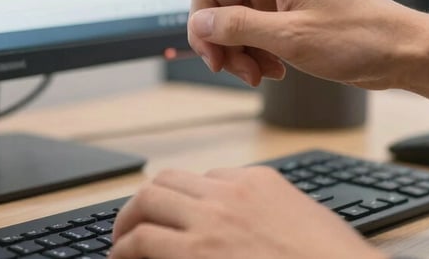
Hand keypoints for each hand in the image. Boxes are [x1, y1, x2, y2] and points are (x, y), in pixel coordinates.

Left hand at [110, 166, 386, 258]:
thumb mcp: (308, 220)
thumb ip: (275, 212)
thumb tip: (259, 225)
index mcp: (260, 182)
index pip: (210, 178)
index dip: (192, 199)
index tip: (184, 216)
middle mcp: (230, 193)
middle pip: (170, 181)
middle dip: (149, 199)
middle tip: (138, 220)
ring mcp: (210, 220)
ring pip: (149, 200)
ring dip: (129, 217)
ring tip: (122, 237)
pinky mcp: (194, 254)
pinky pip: (143, 240)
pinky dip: (124, 247)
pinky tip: (120, 256)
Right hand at [122, 0, 425, 89]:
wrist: (402, 52)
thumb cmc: (360, 36)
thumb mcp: (291, 37)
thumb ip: (237, 28)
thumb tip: (199, 25)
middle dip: (213, 36)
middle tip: (228, 68)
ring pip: (228, 19)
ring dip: (234, 51)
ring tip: (259, 75)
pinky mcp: (285, 12)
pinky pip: (248, 29)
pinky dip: (251, 53)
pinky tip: (272, 72)